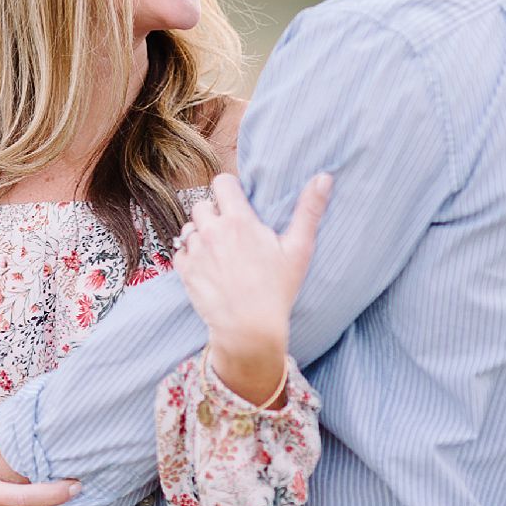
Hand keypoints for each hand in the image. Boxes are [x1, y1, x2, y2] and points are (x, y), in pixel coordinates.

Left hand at [173, 172, 330, 403]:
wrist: (249, 329)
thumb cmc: (277, 289)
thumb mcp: (299, 249)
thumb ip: (310, 210)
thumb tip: (324, 177)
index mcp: (238, 221)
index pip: (222, 182)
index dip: (230, 190)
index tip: (238, 203)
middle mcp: (212, 231)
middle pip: (202, 203)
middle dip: (214, 213)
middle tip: (231, 232)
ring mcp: (195, 251)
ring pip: (189, 227)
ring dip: (201, 234)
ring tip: (220, 252)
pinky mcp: (184, 271)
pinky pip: (180, 251)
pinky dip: (190, 256)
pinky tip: (208, 268)